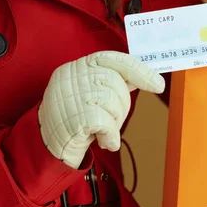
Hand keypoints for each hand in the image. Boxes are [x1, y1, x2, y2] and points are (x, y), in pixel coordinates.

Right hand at [38, 51, 164, 167]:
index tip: (158, 84)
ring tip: (100, 131)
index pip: (114, 59)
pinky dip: (110, 136)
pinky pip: (106, 123)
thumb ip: (114, 83)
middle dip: (122, 106)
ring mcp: (70, 94)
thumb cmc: (73, 120)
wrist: (48, 147)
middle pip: (116, 82)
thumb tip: (146, 76)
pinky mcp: (73, 117)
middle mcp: (71, 75)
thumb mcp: (91, 95)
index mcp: (78, 67)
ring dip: (114, 122)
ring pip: (113, 101)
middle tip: (110, 121)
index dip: (139, 71)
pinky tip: (103, 142)